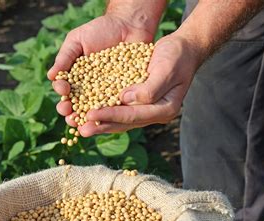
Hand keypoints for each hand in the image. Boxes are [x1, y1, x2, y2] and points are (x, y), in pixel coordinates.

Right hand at [47, 14, 154, 128]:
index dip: (62, 95)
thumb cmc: (100, 30)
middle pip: (78, 106)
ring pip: (96, 111)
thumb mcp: (77, 40)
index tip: (64, 92)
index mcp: (75, 79)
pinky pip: (117, 106)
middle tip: (70, 116)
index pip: (65, 91)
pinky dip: (112, 114)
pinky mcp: (124, 94)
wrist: (129, 25)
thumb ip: (65, 57)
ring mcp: (107, 94)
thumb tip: (51, 76)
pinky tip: (108, 118)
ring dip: (89, 120)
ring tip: (85, 124)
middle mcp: (89, 90)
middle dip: (72, 113)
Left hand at [79, 33, 203, 136]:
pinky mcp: (139, 102)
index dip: (111, 115)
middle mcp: (155, 113)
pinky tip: (88, 112)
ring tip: (80, 126)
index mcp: (165, 109)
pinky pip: (119, 110)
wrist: (183, 49)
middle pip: (125, 123)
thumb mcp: (167, 69)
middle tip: (81, 129)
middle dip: (101, 125)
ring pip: (120, 120)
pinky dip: (104, 111)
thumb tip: (126, 99)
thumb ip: (149, 88)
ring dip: (100, 123)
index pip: (133, 115)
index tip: (91, 114)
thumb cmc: (177, 56)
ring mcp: (147, 109)